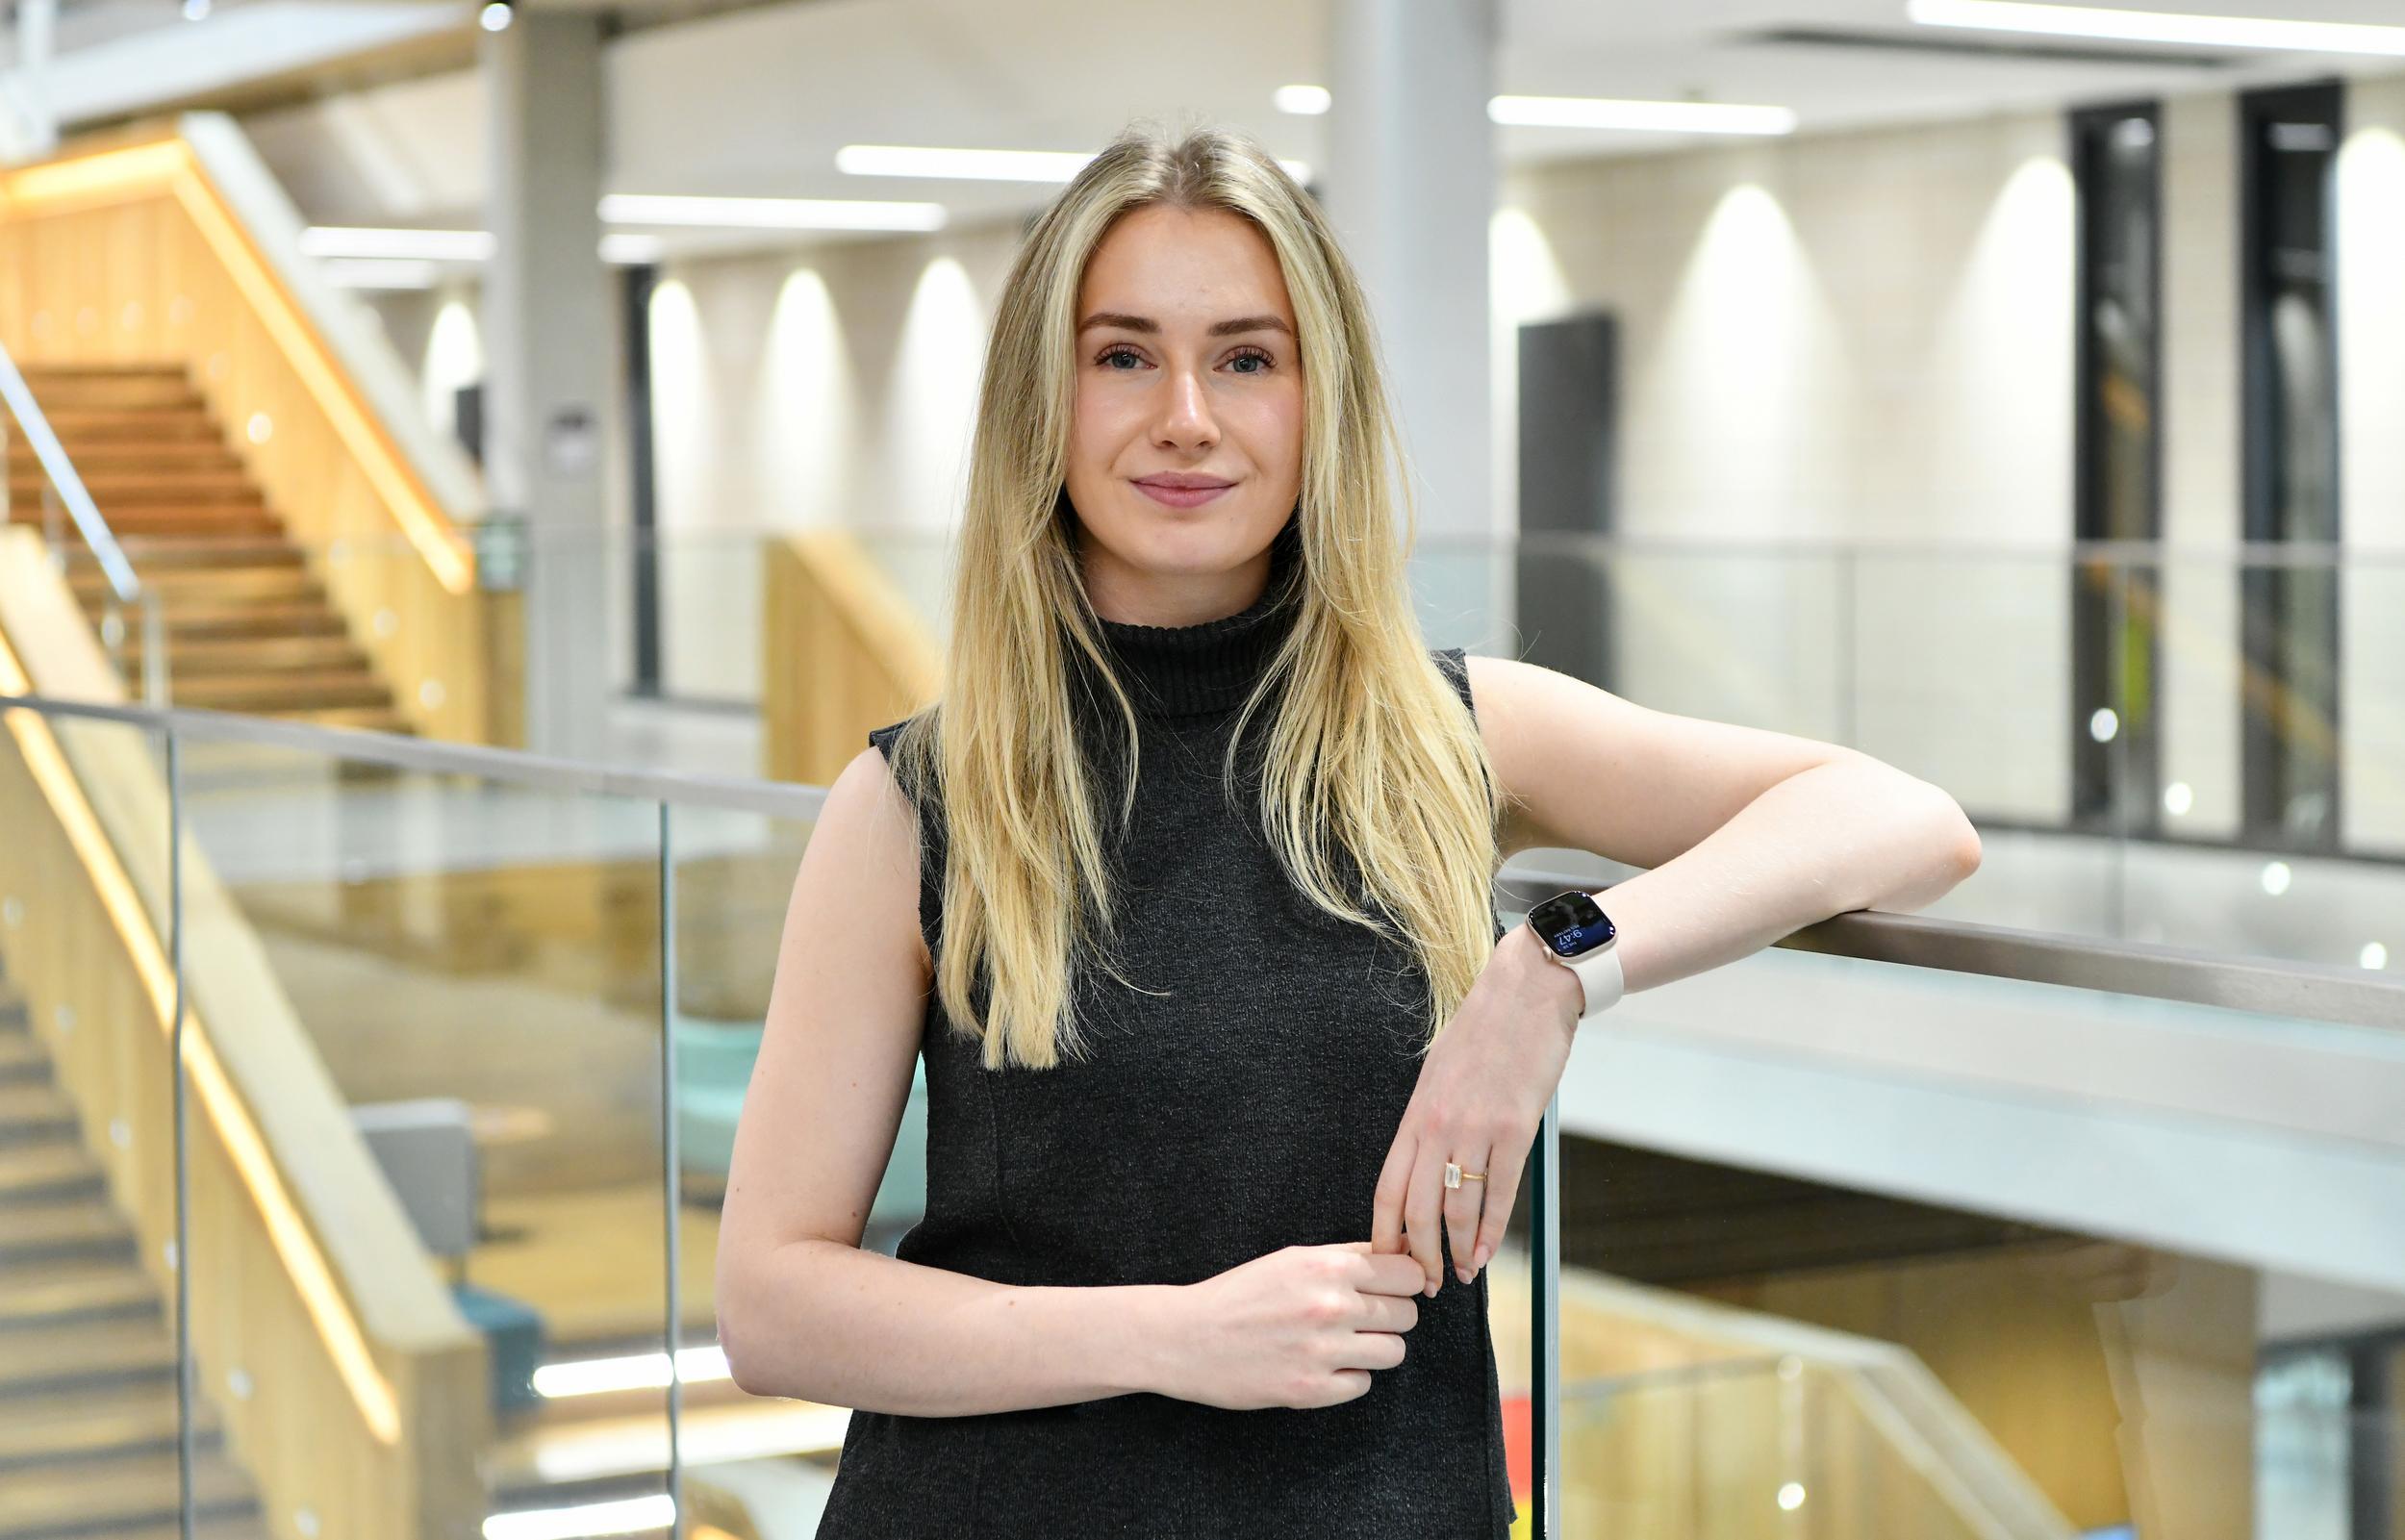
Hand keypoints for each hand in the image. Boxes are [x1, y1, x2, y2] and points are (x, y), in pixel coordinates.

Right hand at [1161, 1242, 1425, 1409]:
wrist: (1187, 1338)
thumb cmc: (1240, 1294)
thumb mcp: (1292, 1258)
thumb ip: (1348, 1257)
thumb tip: (1403, 1253)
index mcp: (1327, 1267)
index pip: (1409, 1273)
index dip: (1404, 1281)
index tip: (1391, 1288)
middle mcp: (1331, 1306)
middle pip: (1407, 1314)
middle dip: (1390, 1315)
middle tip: (1360, 1318)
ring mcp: (1323, 1351)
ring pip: (1394, 1351)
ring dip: (1375, 1348)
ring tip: (1344, 1343)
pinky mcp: (1311, 1390)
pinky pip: (1363, 1384)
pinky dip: (1348, 1377)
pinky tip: (1322, 1365)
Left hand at [1371, 924, 1582, 1295]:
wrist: (1527, 993)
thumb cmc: (1485, 1030)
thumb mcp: (1440, 1071)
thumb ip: (1431, 1116)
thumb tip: (1426, 1155)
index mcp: (1415, 1114)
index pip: (1388, 1187)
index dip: (1384, 1231)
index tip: (1387, 1260)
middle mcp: (1438, 1127)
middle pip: (1417, 1209)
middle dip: (1420, 1255)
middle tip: (1426, 1283)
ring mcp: (1476, 1130)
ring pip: (1457, 1208)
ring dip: (1457, 1249)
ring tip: (1460, 1273)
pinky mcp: (1514, 1130)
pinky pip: (1499, 1193)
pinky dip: (1492, 1230)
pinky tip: (1486, 1251)